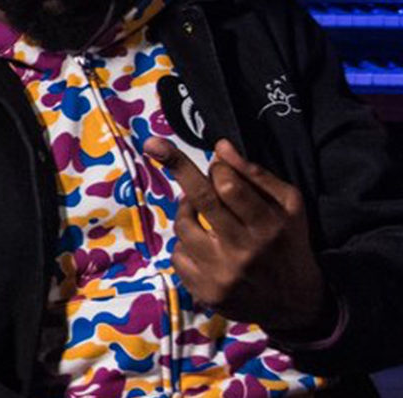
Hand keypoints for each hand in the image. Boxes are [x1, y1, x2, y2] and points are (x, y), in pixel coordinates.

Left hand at [144, 137, 335, 339]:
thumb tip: (220, 147)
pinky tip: (204, 247)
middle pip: (201, 200)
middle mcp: (244, 251)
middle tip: (154, 145)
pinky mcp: (205, 292)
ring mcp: (222, 274)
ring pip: (184, 226)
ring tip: (202, 214)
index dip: (217, 169)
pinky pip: (178, 254)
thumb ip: (256, 176)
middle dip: (177, 166)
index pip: (229, 187)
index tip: (215, 162)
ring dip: (187, 212)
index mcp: (269, 227)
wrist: (295, 304)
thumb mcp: (289, 207)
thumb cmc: (288, 244)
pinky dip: (186, 245)